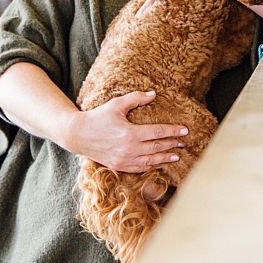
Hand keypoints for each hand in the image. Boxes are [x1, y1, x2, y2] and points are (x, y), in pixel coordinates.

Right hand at [64, 91, 187, 172]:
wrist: (77, 135)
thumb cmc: (98, 117)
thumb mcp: (116, 104)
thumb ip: (136, 99)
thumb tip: (154, 94)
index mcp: (129, 133)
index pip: (157, 132)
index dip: (172, 131)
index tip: (185, 130)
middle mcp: (128, 149)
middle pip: (157, 147)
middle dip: (172, 144)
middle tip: (184, 142)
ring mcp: (123, 160)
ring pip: (150, 161)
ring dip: (165, 158)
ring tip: (177, 155)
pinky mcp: (118, 166)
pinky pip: (139, 168)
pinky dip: (152, 166)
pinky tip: (159, 163)